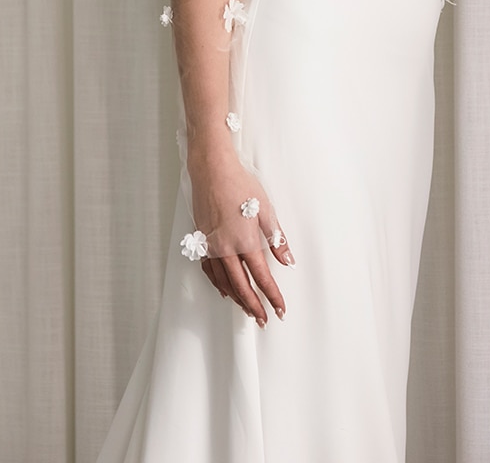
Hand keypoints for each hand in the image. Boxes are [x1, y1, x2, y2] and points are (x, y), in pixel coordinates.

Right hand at [188, 154, 292, 324]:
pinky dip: (218, 283)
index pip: (263, 277)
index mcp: (245, 242)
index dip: (273, 296)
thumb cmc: (240, 184)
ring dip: (236, 299)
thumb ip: (277, 238)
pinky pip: (209, 270)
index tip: (280, 309)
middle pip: (242, 286)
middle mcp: (226, 249)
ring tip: (247, 309)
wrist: (211, 170)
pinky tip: (224, 289)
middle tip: (263, 319)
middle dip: (254, 306)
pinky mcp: (201, 240)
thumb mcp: (266, 209)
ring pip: (224, 282)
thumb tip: (288, 260)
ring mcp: (211, 246)